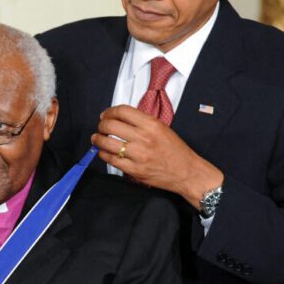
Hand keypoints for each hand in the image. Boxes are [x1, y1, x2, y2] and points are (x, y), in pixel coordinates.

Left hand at [91, 105, 222, 207]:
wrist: (186, 172)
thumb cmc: (175, 149)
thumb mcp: (161, 128)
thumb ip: (141, 121)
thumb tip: (118, 117)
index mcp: (151, 124)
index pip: (122, 111)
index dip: (109, 112)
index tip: (106, 115)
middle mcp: (144, 138)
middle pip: (110, 126)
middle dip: (101, 125)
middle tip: (101, 127)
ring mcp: (138, 155)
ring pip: (107, 143)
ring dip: (97, 139)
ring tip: (97, 138)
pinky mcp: (134, 170)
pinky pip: (111, 159)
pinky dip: (103, 154)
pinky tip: (104, 151)